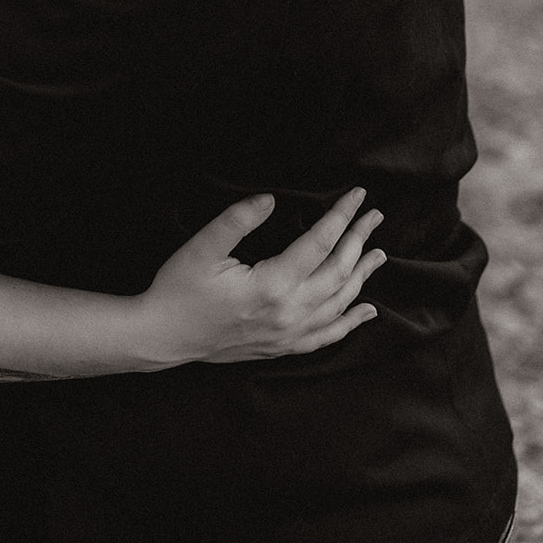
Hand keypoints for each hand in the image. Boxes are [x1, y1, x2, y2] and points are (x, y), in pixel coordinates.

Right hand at [136, 189, 383, 367]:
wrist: (164, 337)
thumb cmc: (180, 288)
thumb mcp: (203, 247)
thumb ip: (238, 219)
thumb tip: (270, 199)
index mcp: (272, 284)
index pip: (320, 243)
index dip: (341, 216)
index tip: (358, 196)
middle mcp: (288, 312)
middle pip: (338, 272)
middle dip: (358, 240)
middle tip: (374, 216)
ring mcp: (288, 334)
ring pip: (339, 304)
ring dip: (361, 277)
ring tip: (378, 253)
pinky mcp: (282, 347)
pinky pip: (327, 336)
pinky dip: (350, 323)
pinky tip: (366, 312)